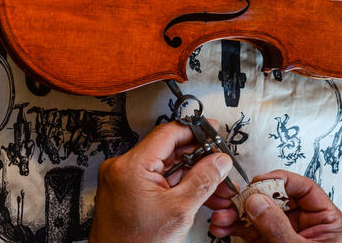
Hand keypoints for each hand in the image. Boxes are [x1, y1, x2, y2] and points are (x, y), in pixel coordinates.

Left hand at [89, 121, 232, 242]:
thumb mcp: (179, 210)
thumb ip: (203, 180)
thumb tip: (219, 160)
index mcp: (131, 166)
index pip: (167, 133)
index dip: (194, 130)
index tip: (212, 131)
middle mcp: (122, 168)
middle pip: (168, 149)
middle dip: (198, 157)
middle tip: (218, 164)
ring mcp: (123, 179)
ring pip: (165, 166)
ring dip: (191, 173)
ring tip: (213, 185)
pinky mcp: (127, 190)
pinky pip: (157, 179)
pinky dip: (177, 184)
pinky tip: (196, 192)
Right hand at [207, 170, 341, 242]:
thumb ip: (278, 226)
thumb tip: (259, 201)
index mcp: (327, 222)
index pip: (304, 189)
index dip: (280, 181)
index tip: (258, 182)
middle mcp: (307, 225)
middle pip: (277, 199)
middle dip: (251, 199)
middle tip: (234, 200)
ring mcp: (287, 234)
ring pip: (260, 214)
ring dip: (238, 214)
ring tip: (223, 217)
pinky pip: (253, 230)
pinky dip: (237, 228)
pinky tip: (224, 227)